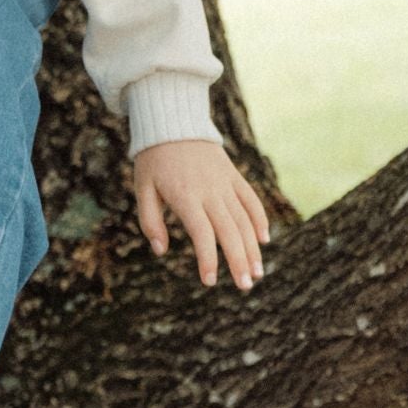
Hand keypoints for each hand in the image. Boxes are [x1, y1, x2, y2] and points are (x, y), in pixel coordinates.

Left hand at [131, 140, 268, 291]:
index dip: (208, 259)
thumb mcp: (142, 188)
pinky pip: (251, 199)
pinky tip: (264, 240)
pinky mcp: (234, 175)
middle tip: (246, 286)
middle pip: (229, 230)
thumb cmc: (153, 158)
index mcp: (185, 195)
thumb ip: (150, 220)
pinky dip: (260, 219)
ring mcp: (225, 182)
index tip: (209, 282)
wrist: (172, 121)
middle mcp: (209, 191)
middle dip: (239, 260)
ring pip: (244, 218)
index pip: (202, 233)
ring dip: (253, 247)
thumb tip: (161, 250)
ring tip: (258, 273)